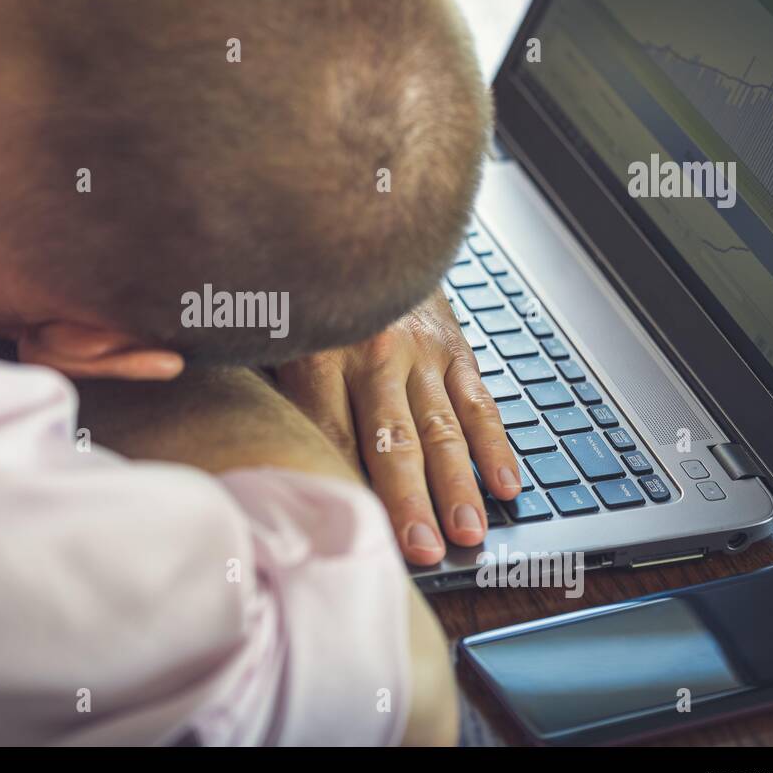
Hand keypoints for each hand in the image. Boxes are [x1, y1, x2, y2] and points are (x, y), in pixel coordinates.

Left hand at [275, 290, 519, 564]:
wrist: (364, 224)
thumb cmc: (310, 297)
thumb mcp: (275, 334)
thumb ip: (271, 388)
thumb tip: (265, 461)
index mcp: (319, 354)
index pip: (332, 434)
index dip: (346, 487)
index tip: (352, 535)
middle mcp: (373, 353)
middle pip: (393, 440)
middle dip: (410, 500)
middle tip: (423, 549)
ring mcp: (421, 350)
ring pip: (442, 428)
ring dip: (458, 485)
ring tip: (468, 533)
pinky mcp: (455, 347)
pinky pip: (479, 402)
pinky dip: (496, 445)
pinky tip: (507, 485)